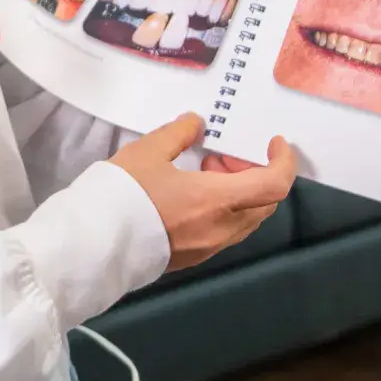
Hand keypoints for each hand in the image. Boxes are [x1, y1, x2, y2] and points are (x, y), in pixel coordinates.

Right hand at [111, 113, 297, 271]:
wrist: (96, 244)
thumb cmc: (126, 194)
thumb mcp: (149, 150)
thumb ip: (178, 133)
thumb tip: (197, 123)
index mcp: (219, 200)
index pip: (274, 184)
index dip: (284, 161)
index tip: (274, 143)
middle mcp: (223, 228)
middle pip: (265, 203)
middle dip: (256, 173)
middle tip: (226, 155)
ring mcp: (210, 247)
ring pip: (247, 218)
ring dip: (239, 192)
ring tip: (205, 170)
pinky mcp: (194, 257)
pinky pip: (227, 230)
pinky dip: (225, 208)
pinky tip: (193, 194)